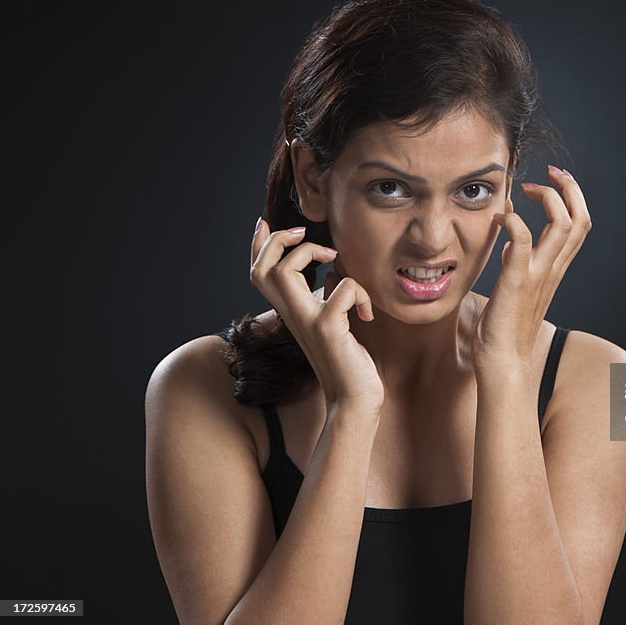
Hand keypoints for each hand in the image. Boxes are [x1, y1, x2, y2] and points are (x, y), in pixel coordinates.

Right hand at [250, 220, 384, 414]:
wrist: (355, 401)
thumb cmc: (348, 364)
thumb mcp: (333, 326)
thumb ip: (325, 301)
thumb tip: (329, 277)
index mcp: (293, 313)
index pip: (260, 274)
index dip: (258, 246)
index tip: (265, 223)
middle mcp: (293, 316)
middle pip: (263, 269)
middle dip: (278, 240)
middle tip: (304, 235)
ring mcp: (308, 322)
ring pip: (284, 272)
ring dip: (311, 253)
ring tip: (335, 261)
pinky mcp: (329, 329)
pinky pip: (340, 288)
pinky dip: (359, 291)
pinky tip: (368, 313)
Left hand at [472, 165, 592, 374]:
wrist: (503, 364)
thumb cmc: (504, 329)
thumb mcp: (517, 287)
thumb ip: (519, 262)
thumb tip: (510, 238)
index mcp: (555, 270)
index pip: (579, 224)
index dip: (572, 197)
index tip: (553, 181)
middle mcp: (553, 270)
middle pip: (580, 219)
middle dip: (569, 188)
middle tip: (549, 174)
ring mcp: (538, 276)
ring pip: (564, 225)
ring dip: (548, 198)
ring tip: (527, 188)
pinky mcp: (517, 283)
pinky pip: (524, 243)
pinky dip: (515, 222)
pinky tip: (500, 218)